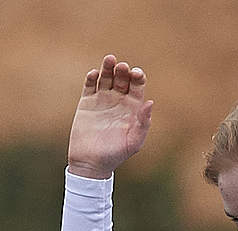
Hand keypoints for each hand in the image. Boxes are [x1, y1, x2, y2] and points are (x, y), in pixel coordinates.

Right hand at [67, 54, 153, 178]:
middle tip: (122, 67)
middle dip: (123, 70)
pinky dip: (92, 78)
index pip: (137, 85)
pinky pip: (89, 86)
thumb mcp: (133, 142)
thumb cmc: (116, 155)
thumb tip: (150, 102)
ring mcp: (102, 100)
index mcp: (132, 107)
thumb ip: (143, 123)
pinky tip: (94, 74)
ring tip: (109, 59)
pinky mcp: (86, 103)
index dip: (138, 76)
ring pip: (106, 77)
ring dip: (108, 67)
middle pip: (122, 78)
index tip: (135, 73)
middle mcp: (118, 100)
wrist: (91, 163)